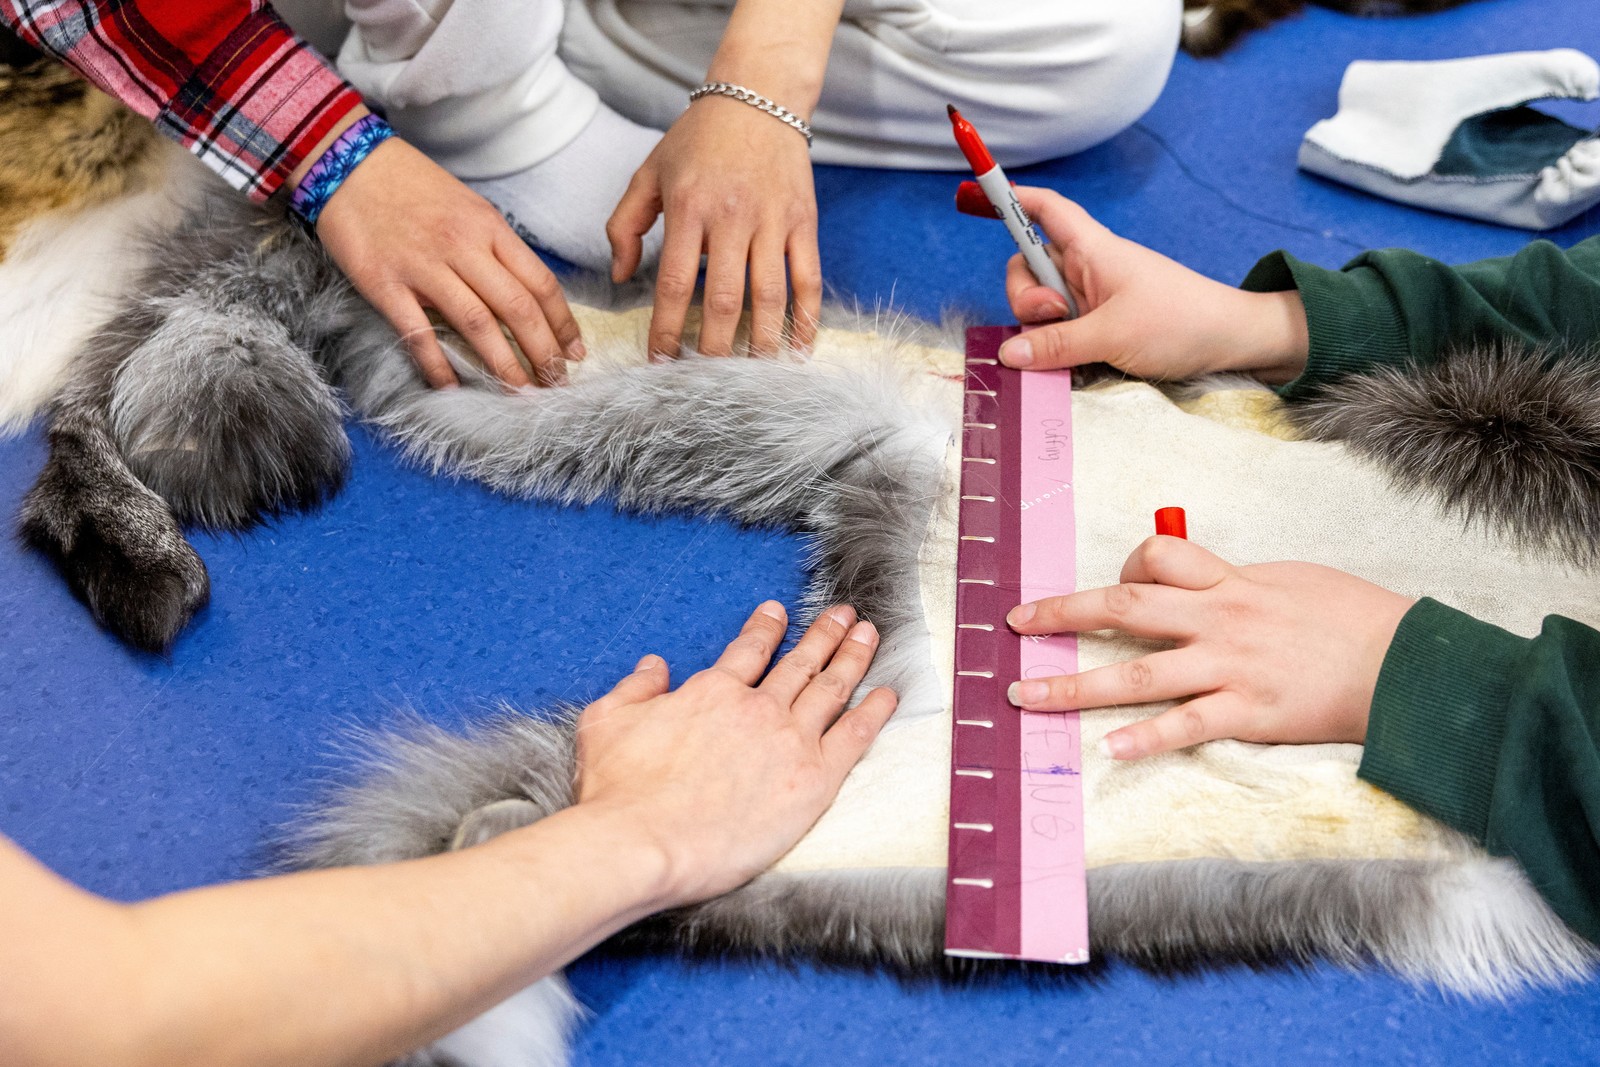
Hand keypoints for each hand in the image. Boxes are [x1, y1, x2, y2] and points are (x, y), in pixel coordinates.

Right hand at [316, 136, 584, 389]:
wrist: (345, 162)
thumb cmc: (411, 186)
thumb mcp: (467, 206)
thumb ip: (494, 247)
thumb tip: (524, 293)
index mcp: (489, 227)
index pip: (540, 282)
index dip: (562, 323)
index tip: (574, 352)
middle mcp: (463, 247)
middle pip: (518, 309)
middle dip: (543, 353)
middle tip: (555, 384)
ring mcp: (424, 266)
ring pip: (477, 325)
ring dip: (504, 366)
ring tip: (521, 394)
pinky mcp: (385, 284)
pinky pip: (419, 333)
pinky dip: (438, 365)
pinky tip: (453, 388)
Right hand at [572, 602, 896, 906]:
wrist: (644, 842)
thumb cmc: (619, 791)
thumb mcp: (606, 722)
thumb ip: (636, 689)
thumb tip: (653, 666)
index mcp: (713, 691)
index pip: (750, 650)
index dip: (767, 627)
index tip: (780, 612)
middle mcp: (757, 708)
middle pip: (800, 661)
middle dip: (825, 633)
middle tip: (845, 614)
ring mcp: (789, 741)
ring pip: (831, 688)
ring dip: (853, 657)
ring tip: (869, 635)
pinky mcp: (813, 780)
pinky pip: (855, 736)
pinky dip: (875, 711)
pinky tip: (888, 694)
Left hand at [608, 97, 821, 359]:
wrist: (759, 97)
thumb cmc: (698, 139)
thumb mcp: (650, 173)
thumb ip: (625, 224)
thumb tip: (622, 278)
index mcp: (690, 209)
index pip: (677, 283)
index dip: (668, 329)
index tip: (661, 362)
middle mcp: (734, 218)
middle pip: (726, 300)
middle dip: (715, 349)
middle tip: (706, 384)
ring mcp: (774, 222)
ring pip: (770, 297)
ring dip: (761, 343)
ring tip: (751, 379)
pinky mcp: (804, 223)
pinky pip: (808, 280)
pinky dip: (806, 319)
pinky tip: (798, 350)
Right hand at [998, 187, 1309, 383]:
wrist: (1232, 344)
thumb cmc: (1181, 321)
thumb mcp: (1113, 335)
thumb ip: (1056, 344)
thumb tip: (1007, 353)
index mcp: (1093, 250)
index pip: (1045, 210)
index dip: (1011, 198)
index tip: (974, 195)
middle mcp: (1088, 270)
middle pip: (1028, 269)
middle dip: (1025, 296)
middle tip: (1051, 317)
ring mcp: (1093, 300)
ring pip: (1041, 308)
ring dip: (1043, 329)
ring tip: (1075, 348)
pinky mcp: (1101, 328)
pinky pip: (1060, 333)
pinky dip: (1056, 348)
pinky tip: (1072, 364)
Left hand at [1005, 536, 1414, 759]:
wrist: (1409, 663)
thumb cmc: (1354, 618)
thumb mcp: (1291, 580)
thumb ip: (1238, 585)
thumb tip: (1203, 587)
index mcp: (1229, 583)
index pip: (1157, 558)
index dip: (1120, 569)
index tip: (1109, 587)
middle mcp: (1219, 620)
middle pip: (1124, 608)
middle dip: (1062, 614)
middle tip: (1015, 625)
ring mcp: (1230, 668)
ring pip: (1138, 673)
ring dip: (1075, 687)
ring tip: (1026, 700)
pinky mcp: (1249, 713)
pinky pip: (1187, 726)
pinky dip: (1147, 738)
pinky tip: (1110, 750)